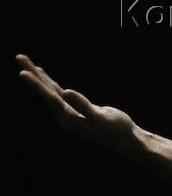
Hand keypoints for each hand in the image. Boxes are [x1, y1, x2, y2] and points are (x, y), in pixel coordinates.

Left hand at [16, 53, 140, 155]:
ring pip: (50, 90)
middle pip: (45, 92)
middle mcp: (65, 115)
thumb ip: (83, 106)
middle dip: (32, 75)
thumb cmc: (117, 130)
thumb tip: (65, 92)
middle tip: (19, 57)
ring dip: (39, 76)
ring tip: (26, 61)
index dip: (37, 85)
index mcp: (69, 118)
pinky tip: (43, 75)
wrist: (127, 139)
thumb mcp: (101, 118)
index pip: (50, 98)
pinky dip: (50, 83)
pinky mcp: (76, 109)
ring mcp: (69, 112)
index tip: (23, 72)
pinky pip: (58, 93)